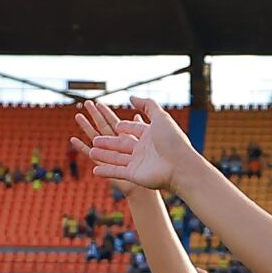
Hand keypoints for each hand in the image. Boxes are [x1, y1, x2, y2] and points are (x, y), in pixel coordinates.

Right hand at [67, 98, 195, 191]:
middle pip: (121, 144)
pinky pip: (116, 172)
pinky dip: (106, 171)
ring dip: (104, 155)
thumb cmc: (172, 140)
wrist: (180, 166)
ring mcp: (138, 164)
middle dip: (108, 142)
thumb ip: (146, 104)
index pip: (134, 130)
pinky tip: (94, 170)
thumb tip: (131, 96)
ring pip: (116, 158)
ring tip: (91, 151)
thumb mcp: (160, 117)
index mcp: (150, 136)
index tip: (116, 125)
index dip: (125, 127)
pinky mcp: (134, 175)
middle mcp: (143, 150)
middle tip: (95, 139)